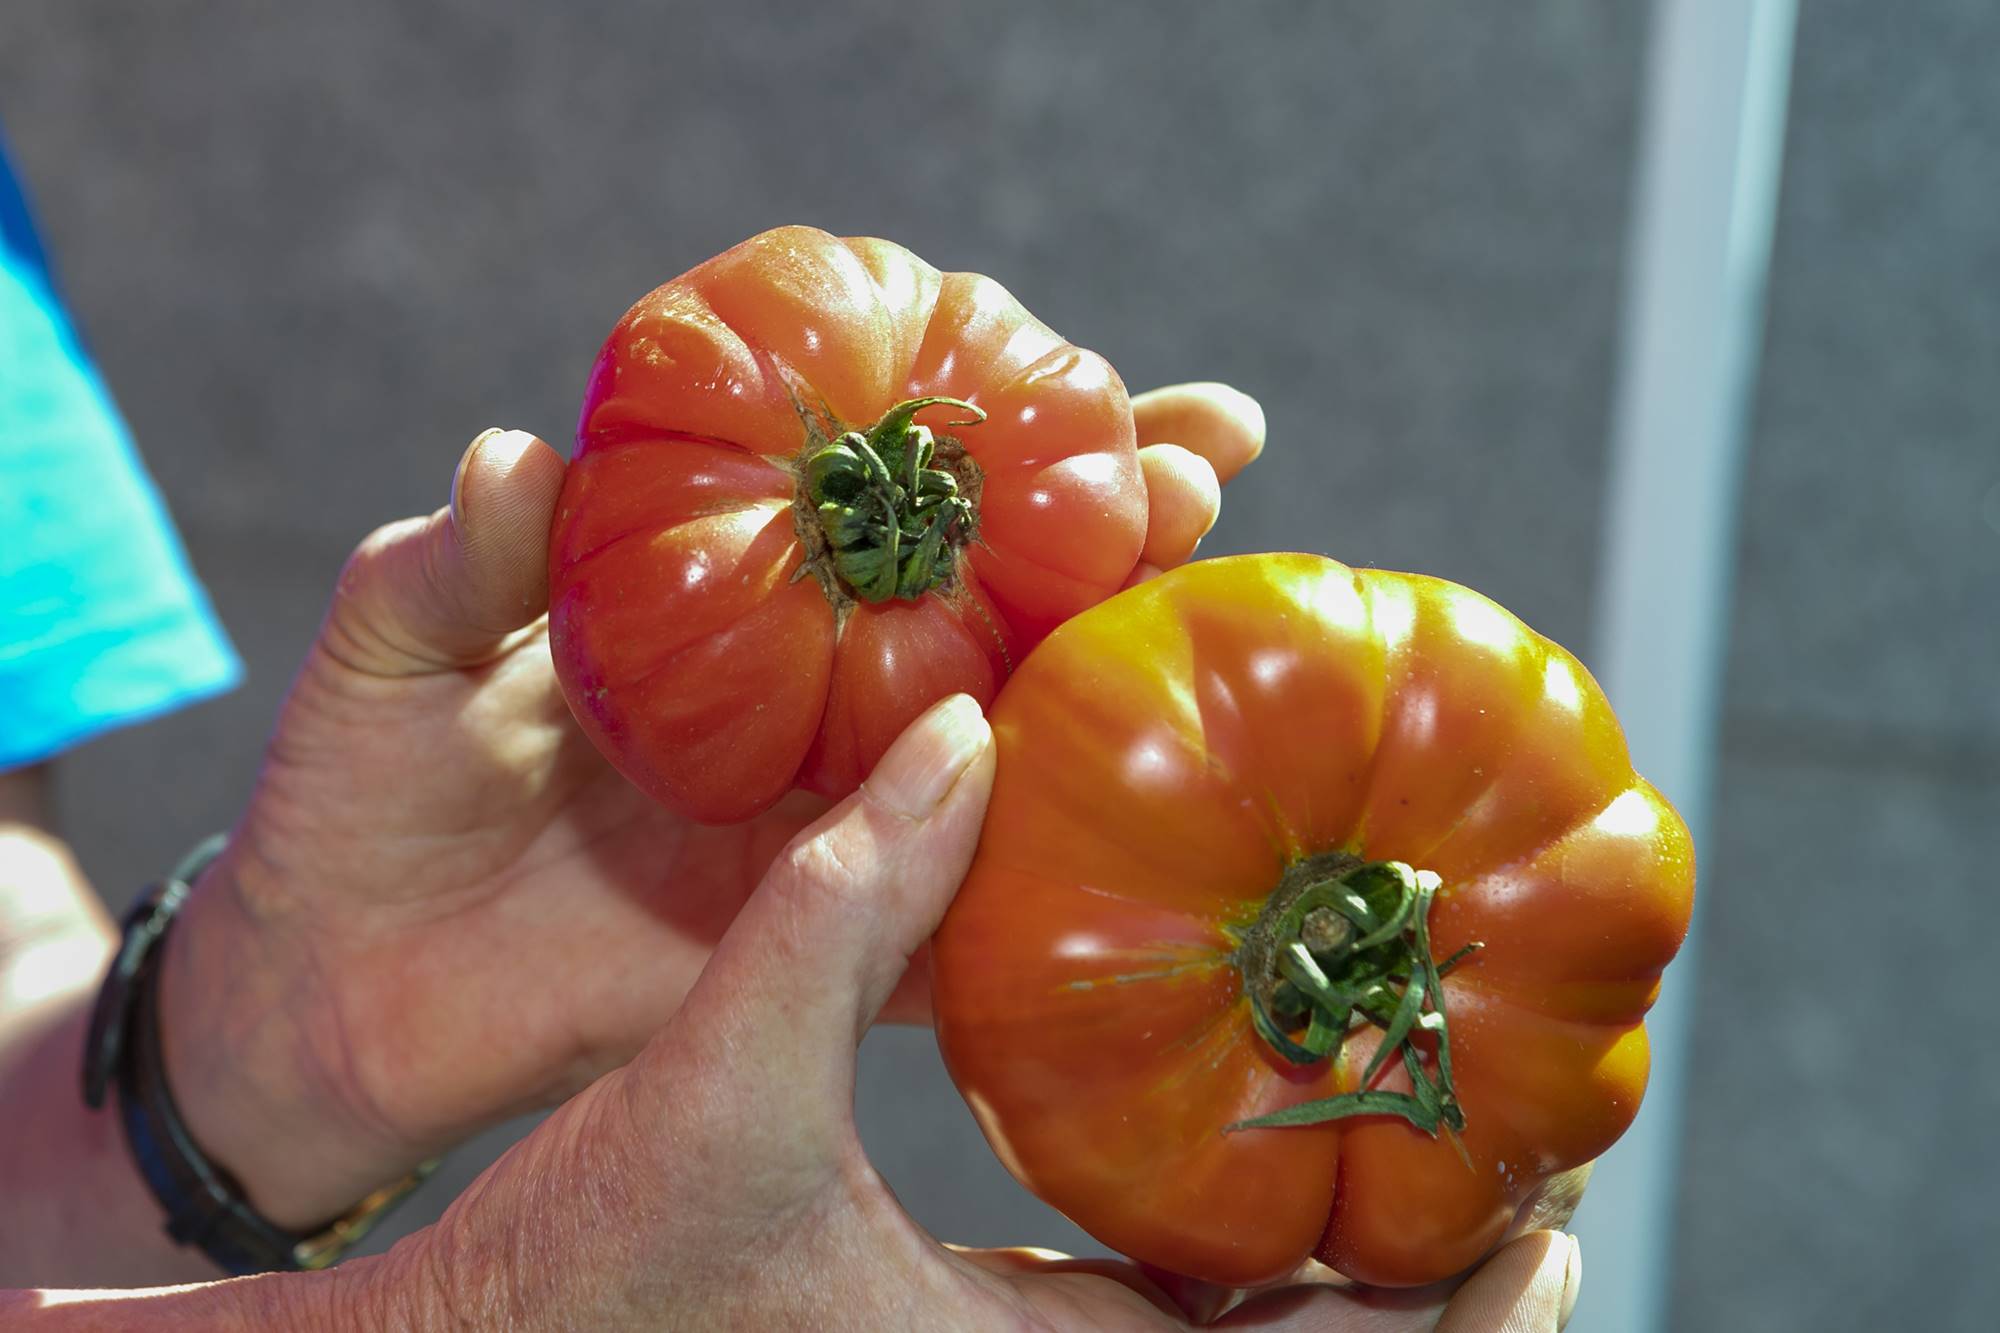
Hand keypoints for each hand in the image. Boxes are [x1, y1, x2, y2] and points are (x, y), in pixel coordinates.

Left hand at [157, 384, 1266, 1228]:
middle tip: (1203, 464)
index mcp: (725, 604)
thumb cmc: (358, 792)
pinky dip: (1030, 883)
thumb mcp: (387, 648)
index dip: (998, 429)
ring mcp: (825, 823)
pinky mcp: (815, 948)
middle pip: (994, 601)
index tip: (1105, 371)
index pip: (884, 497)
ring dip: (1109, 678)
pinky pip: (944, 918)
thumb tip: (521, 455)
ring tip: (1203, 595)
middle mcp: (805, 701)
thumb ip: (455, 560)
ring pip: (1002, 745)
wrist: (336, 984)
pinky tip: (1126, 828)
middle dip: (1115, 523)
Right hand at [334, 697, 1579, 1330]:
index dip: (1466, 1304)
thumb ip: (844, 904)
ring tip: (1415, 1104)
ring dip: (1341, 1241)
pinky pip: (1147, 1299)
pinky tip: (1235, 1114)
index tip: (1554, 1194)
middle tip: (1533, 1139)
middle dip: (1441, 1269)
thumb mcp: (715, 1076)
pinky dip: (1226, 1228)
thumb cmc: (573, 1269)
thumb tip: (971, 717)